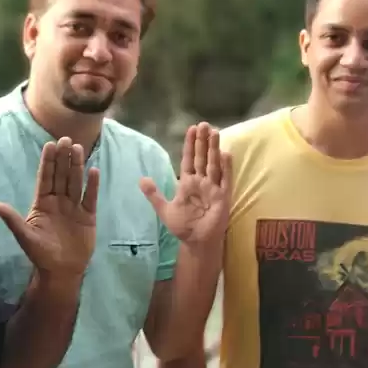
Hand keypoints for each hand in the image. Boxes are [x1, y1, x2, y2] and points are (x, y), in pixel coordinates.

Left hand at [0, 137, 99, 275]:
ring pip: (75, 182)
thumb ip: (11, 219)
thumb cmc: (40, 254)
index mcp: (43, 203)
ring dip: (77, 166)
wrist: (61, 271)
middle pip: (61, 176)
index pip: (46, 178)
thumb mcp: (24, 236)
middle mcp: (59, 201)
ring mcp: (74, 207)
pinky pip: (90, 197)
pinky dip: (92, 185)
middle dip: (63, 158)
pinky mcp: (88, 216)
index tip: (49, 145)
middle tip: (65, 139)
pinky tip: (93, 171)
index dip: (48, 162)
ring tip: (78, 148)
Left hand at [140, 123, 231, 246]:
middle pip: (202, 157)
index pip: (189, 159)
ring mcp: (213, 188)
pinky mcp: (223, 197)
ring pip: (214, 164)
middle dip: (203, 142)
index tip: (191, 129)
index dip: (190, 145)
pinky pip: (225, 180)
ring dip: (214, 149)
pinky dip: (226, 168)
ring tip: (215, 132)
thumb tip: (142, 179)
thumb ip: (154, 194)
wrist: (196, 242)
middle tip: (204, 124)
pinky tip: (226, 154)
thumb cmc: (183, 226)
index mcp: (188, 182)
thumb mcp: (164, 210)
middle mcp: (202, 182)